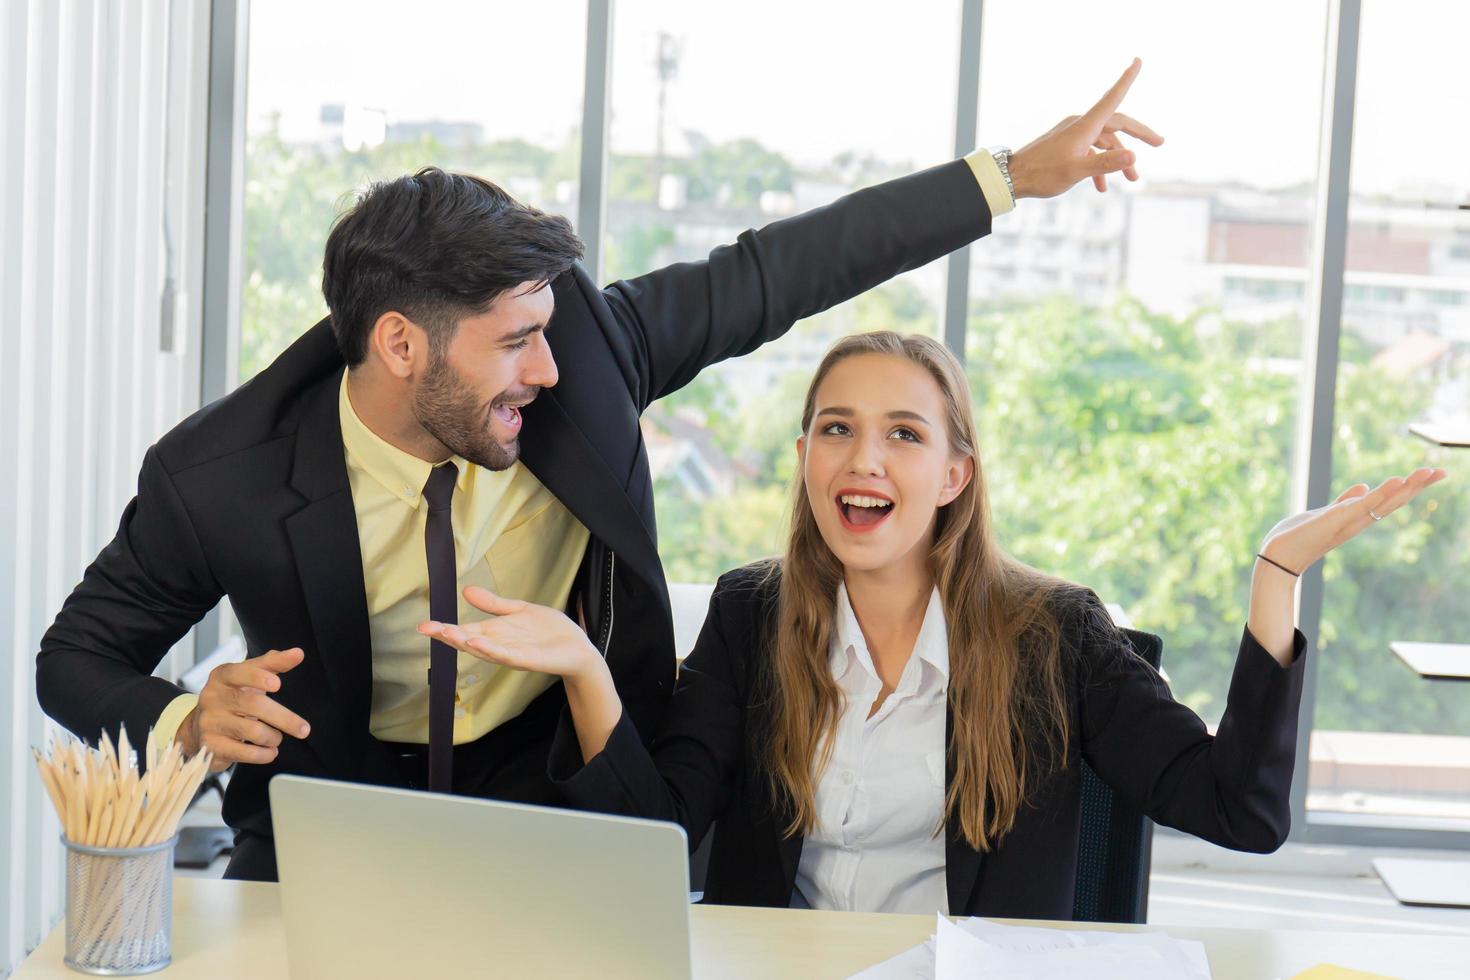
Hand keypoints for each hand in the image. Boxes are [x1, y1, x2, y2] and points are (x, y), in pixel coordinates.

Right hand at [178, 647, 311, 772]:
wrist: (198, 727)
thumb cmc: (232, 696)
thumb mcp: (248, 676)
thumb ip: (273, 663)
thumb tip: (298, 653)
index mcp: (222, 676)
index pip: (239, 673)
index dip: (258, 678)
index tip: (277, 684)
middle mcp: (212, 697)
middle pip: (253, 705)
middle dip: (284, 718)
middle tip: (304, 729)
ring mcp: (210, 722)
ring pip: (252, 731)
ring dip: (273, 738)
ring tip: (277, 738)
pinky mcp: (210, 746)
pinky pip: (243, 753)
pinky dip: (263, 754)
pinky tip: (269, 751)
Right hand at [418, 586, 603, 682]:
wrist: (578, 647)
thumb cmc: (549, 632)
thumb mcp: (518, 611)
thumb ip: (493, 604)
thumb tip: (466, 590)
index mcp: (496, 633)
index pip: (465, 630)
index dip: (444, 628)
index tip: (422, 625)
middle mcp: (499, 645)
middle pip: (468, 641)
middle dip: (447, 636)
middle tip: (425, 629)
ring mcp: (512, 653)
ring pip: (483, 650)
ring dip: (465, 642)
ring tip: (446, 633)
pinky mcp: (527, 659)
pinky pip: (505, 655)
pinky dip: (490, 649)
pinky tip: (477, 642)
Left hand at [1007, 58, 1164, 198]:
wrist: (1012, 178)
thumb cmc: (1042, 174)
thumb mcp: (1076, 171)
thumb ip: (1105, 164)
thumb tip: (1133, 156)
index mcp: (1085, 125)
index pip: (1113, 98)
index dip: (1127, 79)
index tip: (1138, 61)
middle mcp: (1080, 125)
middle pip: (1116, 123)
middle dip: (1138, 134)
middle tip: (1160, 142)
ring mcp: (1073, 134)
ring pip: (1104, 141)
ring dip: (1118, 158)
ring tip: (1132, 179)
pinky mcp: (1066, 145)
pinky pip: (1090, 150)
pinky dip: (1099, 165)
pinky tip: (1102, 187)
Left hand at [1259, 467, 1448, 576]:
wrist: (1278, 555)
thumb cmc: (1301, 536)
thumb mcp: (1327, 513)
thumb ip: (1345, 501)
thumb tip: (1364, 486)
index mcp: (1358, 517)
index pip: (1390, 499)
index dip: (1410, 486)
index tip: (1432, 473)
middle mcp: (1359, 521)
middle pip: (1394, 501)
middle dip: (1418, 486)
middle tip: (1442, 471)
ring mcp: (1349, 521)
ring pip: (1385, 502)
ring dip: (1407, 487)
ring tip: (1429, 472)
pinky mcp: (1336, 519)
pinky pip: (1363, 505)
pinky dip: (1381, 493)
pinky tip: (1397, 480)